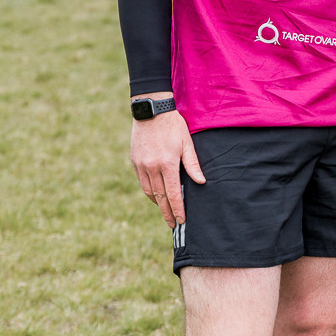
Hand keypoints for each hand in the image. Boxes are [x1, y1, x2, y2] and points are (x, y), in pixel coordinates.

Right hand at [130, 97, 203, 227]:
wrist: (151, 111)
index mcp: (168, 164)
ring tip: (165, 211)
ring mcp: (141, 164)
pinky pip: (142, 181)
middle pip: (160, 197)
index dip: (178, 209)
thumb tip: (201, 182)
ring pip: (149, 191)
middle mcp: (152, 167)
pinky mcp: (134, 161)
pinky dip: (149, 191)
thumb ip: (193, 164)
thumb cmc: (173, 126)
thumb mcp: (187, 143)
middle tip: (173, 225)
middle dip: (167, 212)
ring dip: (157, 203)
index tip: (181, 220)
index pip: (173, 193)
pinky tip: (155, 195)